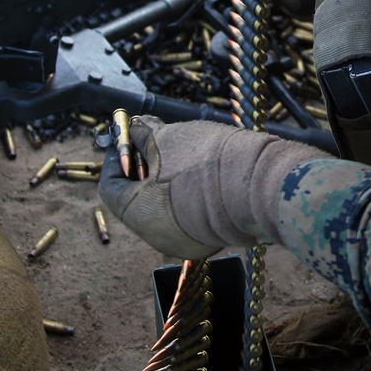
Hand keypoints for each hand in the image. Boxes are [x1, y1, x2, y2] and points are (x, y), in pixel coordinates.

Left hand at [98, 117, 228, 258]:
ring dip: (169, 179)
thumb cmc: (203, 162)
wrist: (259, 186)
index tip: (129, 138)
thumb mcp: (166, 139)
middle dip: (145, 168)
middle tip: (156, 143)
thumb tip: (135, 129)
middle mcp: (158, 237)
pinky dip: (190, 194)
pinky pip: (190, 215)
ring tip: (184, 153)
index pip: (111, 186)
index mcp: (137, 215)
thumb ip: (143, 134)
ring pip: (166, 207)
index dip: (118, 157)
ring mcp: (186, 242)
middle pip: (139, 198)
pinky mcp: (211, 239)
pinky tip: (203, 171)